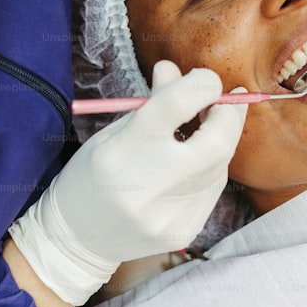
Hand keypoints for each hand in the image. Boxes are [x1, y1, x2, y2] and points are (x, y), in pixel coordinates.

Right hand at [8, 61, 246, 305]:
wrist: (77, 237)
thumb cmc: (93, 174)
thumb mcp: (114, 132)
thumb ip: (152, 102)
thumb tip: (176, 68)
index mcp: (122, 152)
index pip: (177, 105)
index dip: (202, 84)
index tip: (206, 80)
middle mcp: (147, 187)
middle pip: (216, 143)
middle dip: (229, 116)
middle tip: (224, 103)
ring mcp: (168, 215)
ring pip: (219, 167)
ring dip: (219, 141)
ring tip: (204, 130)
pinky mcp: (183, 232)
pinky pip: (211, 191)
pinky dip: (209, 170)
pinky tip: (193, 166)